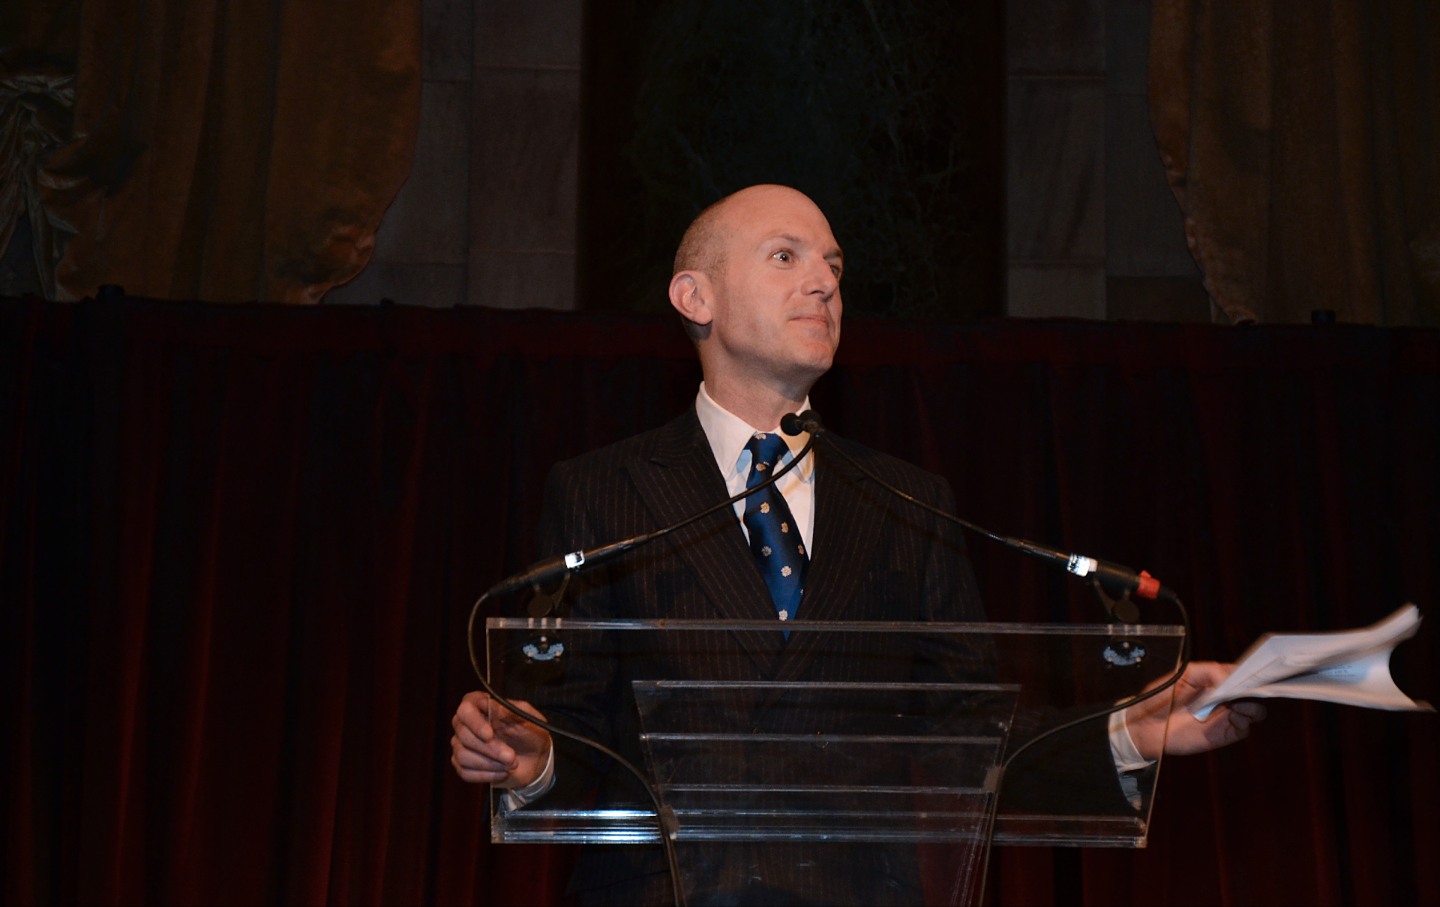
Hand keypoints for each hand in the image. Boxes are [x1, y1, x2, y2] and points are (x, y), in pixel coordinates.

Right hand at [450, 690, 552, 788]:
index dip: (475, 723)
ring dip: (489, 764)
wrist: (536, 758)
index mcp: (479, 705)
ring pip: (462, 755)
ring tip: (511, 764)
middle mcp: (466, 723)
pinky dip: (486, 775)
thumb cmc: (530, 732)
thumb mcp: (527, 717)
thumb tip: (489, 704)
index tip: (489, 735)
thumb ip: (508, 710)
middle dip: (489, 749)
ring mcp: (462, 745)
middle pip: (464, 735)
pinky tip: (503, 773)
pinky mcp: (464, 765)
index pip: (466, 710)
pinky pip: (465, 772)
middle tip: (511, 756)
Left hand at [1125, 661, 1266, 759]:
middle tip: (1250, 686)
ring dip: (1252, 704)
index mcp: (1214, 681)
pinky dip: (1245, 720)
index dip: (1249, 672)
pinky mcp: (1221, 733)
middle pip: (1250, 692)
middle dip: (1255, 687)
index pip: (1240, 674)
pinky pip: (1243, 728)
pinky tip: (1236, 712)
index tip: (1254, 671)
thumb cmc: (1159, 697)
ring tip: (1241, 700)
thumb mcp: (1182, 674)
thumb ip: (1208, 671)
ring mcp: (1223, 715)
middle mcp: (1222, 697)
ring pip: (1253, 710)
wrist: (1144, 724)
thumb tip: (1229, 676)